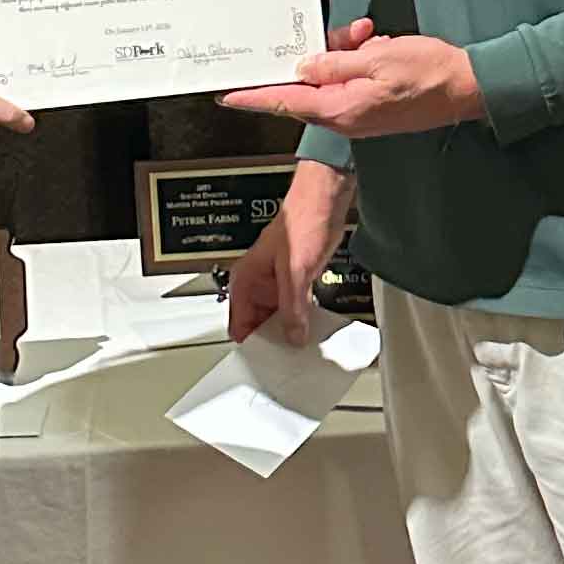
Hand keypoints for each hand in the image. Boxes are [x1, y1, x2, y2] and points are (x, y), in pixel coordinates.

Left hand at [222, 32, 484, 139]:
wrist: (467, 88)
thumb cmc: (430, 74)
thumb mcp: (377, 58)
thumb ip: (334, 63)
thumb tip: (304, 68)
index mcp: (341, 108)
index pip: (285, 101)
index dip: (255, 96)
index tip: (229, 95)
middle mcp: (345, 117)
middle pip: (307, 86)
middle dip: (314, 57)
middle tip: (342, 37)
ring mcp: (358, 114)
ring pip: (329, 80)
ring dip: (342, 55)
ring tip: (368, 38)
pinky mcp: (370, 107)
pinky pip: (348, 82)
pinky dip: (356, 62)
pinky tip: (374, 47)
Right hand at [226, 162, 356, 345]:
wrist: (325, 199)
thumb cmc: (302, 220)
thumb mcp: (295, 272)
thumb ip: (292, 308)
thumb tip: (293, 335)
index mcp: (245, 279)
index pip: (238, 325)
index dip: (250, 346)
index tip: (263, 363)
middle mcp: (257, 283)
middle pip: (258, 325)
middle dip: (272, 341)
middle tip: (286, 359)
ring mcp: (276, 282)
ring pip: (277, 318)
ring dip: (289, 330)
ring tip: (301, 345)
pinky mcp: (294, 279)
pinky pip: (295, 307)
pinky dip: (302, 318)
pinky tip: (311, 327)